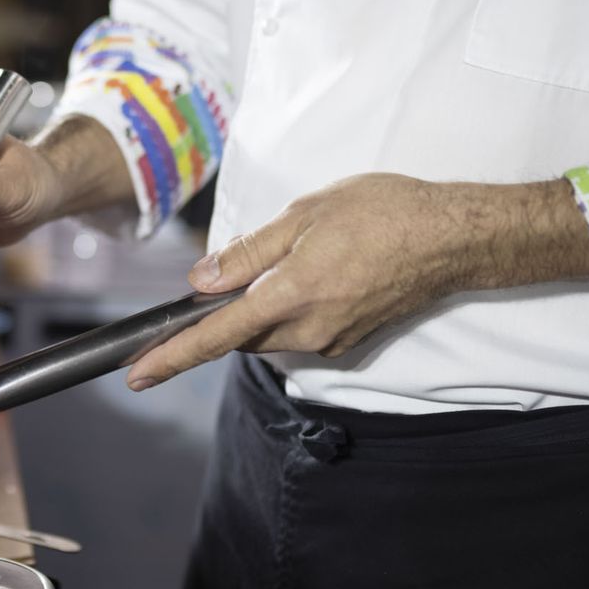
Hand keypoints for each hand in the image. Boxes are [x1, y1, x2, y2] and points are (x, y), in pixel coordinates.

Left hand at [125, 174, 588, 389]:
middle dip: (223, 315)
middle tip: (229, 275)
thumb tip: (200, 282)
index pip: (215, 335)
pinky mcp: (349, 341)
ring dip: (259, 309)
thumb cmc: (383, 213)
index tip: (135, 375)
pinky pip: (299, 332)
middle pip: (240, 336)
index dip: (170, 356)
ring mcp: (331, 340)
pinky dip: (289, 310)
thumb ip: (248, 253)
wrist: (453, 237)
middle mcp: (308, 330)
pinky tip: (316, 274)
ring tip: (294, 259)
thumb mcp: (305, 215)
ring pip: (269, 335)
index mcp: (290, 296)